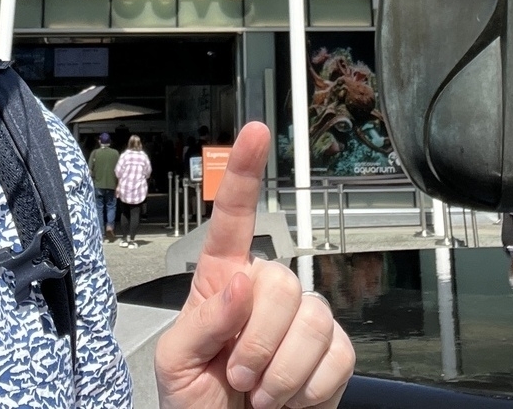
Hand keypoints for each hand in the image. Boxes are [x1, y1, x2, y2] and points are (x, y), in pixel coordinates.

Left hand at [153, 122, 353, 408]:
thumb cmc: (196, 404)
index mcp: (221, 284)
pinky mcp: (334, 355)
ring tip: (260, 395)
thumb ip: (200, 323)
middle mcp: (266, 294)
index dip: (246, 173)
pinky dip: (309, 390)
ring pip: (314, 319)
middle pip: (281, 282)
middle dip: (257, 341)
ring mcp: (304, 323)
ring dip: (281, 373)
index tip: (256, 131)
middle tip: (238, 377)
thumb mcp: (175, 365)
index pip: (234, 220)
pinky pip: (338, 356)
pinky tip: (290, 402)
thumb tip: (238, 286)